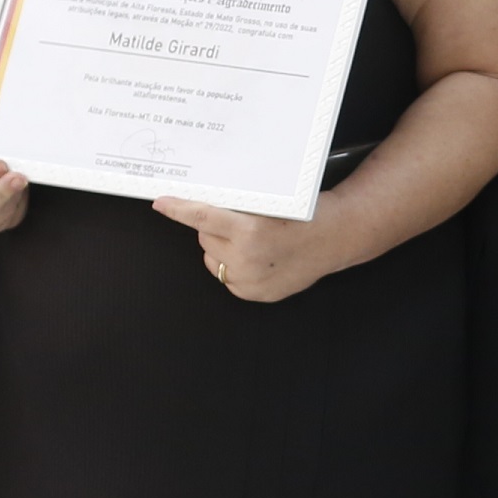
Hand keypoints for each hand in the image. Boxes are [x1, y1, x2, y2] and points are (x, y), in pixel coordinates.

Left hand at [159, 198, 335, 303]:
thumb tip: (204, 209)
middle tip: (242, 220)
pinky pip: (226, 277)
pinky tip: (257, 258)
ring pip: (212, 258)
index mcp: (251, 231)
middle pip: (205, 237)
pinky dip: (234, 265)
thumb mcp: (270, 204)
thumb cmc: (307, 214)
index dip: (179, 209)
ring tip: (254, 241)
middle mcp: (247, 258)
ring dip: (222, 247)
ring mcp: (250, 281)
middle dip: (215, 227)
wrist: (336, 237)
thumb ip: (236, 209)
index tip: (161, 203)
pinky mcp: (254, 294)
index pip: (203, 218)